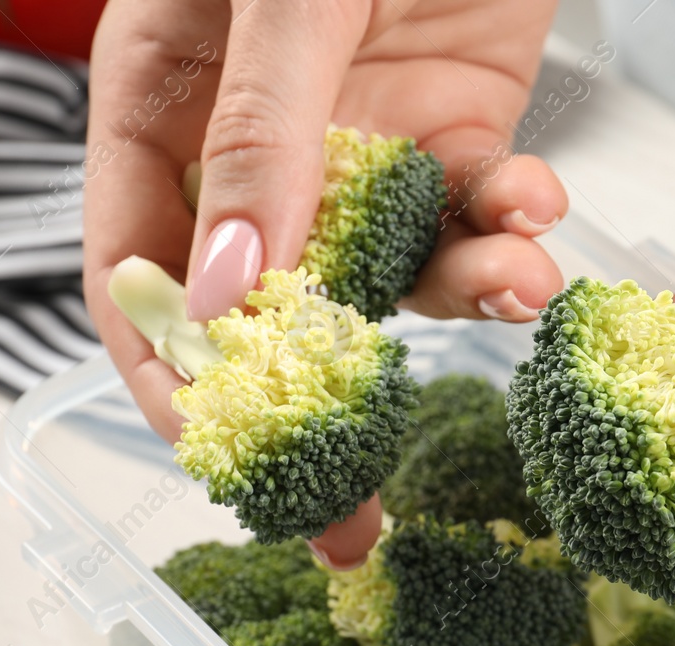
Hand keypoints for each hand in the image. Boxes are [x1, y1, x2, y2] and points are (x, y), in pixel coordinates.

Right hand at [82, 0, 566, 442]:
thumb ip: (257, 135)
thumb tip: (224, 298)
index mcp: (162, 105)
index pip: (137, 270)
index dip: (171, 372)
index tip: (220, 452)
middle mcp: (253, 146)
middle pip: (265, 307)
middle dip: (318, 400)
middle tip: (354, 511)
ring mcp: (356, 147)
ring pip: (391, 271)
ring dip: (461, 290)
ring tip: (517, 282)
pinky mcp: (448, 131)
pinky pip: (472, 210)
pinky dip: (510, 223)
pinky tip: (536, 203)